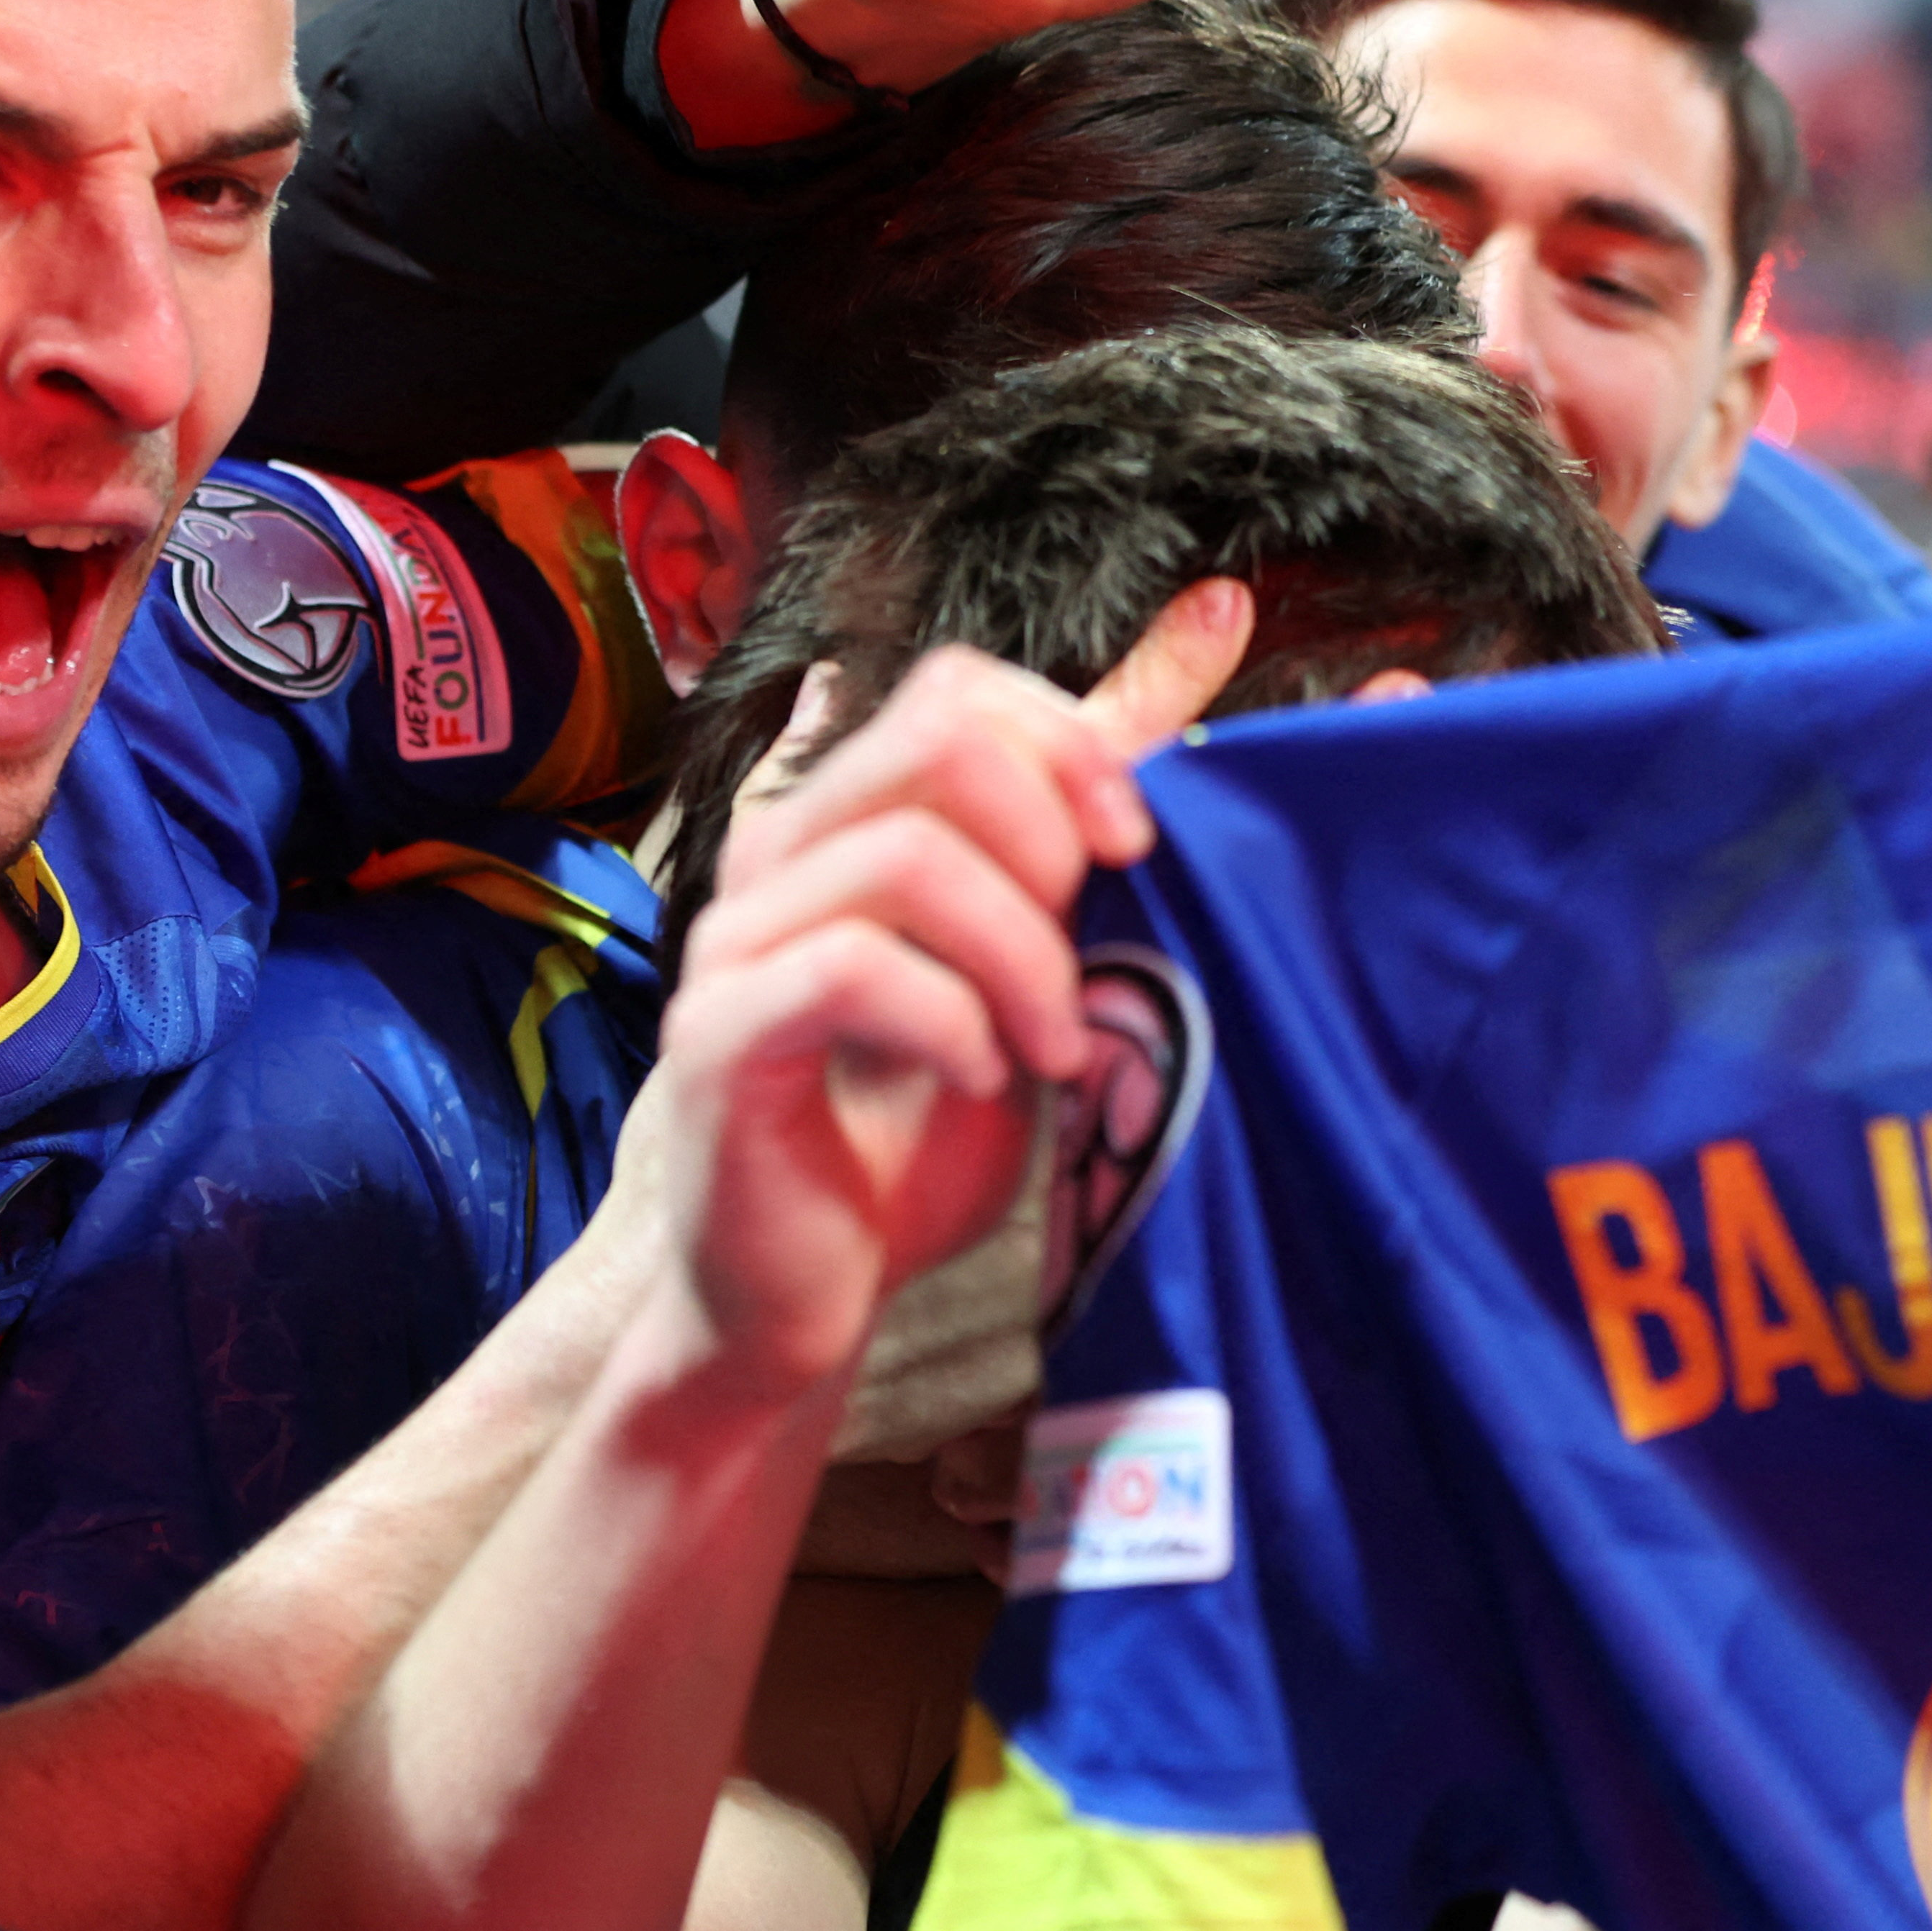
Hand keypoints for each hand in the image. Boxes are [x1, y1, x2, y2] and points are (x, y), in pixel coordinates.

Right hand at [649, 583, 1252, 1398]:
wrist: (810, 1300)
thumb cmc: (920, 1138)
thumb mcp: (1032, 969)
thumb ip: (1087, 829)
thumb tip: (1213, 630)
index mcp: (846, 822)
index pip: (954, 689)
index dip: (1068, 742)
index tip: (1135, 848)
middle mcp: (775, 855)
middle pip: (934, 741)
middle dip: (1052, 844)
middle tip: (1089, 960)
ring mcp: (735, 940)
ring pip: (905, 857)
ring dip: (1020, 955)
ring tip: (1057, 1051)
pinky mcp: (717, 1035)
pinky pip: (851, 969)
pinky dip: (951, 1020)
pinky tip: (983, 1078)